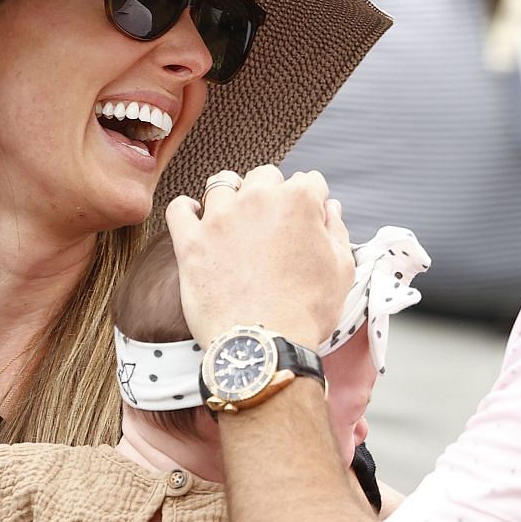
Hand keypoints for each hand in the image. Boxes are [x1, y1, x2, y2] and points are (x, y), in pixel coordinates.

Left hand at [165, 165, 351, 346]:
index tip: (305, 218)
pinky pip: (179, 208)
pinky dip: (186, 210)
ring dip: (230, 197)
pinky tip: (196, 220)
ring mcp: (220, 218)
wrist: (263, 346)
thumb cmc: (306, 313)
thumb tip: (329, 208)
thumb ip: (336, 230)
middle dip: (270, 192)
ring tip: (233, 220)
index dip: (310, 200)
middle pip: (264, 175)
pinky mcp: (191, 241)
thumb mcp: (341, 270)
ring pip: (221, 184)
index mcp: (298, 202)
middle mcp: (258, 200)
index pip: (308, 181)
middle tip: (270, 222)